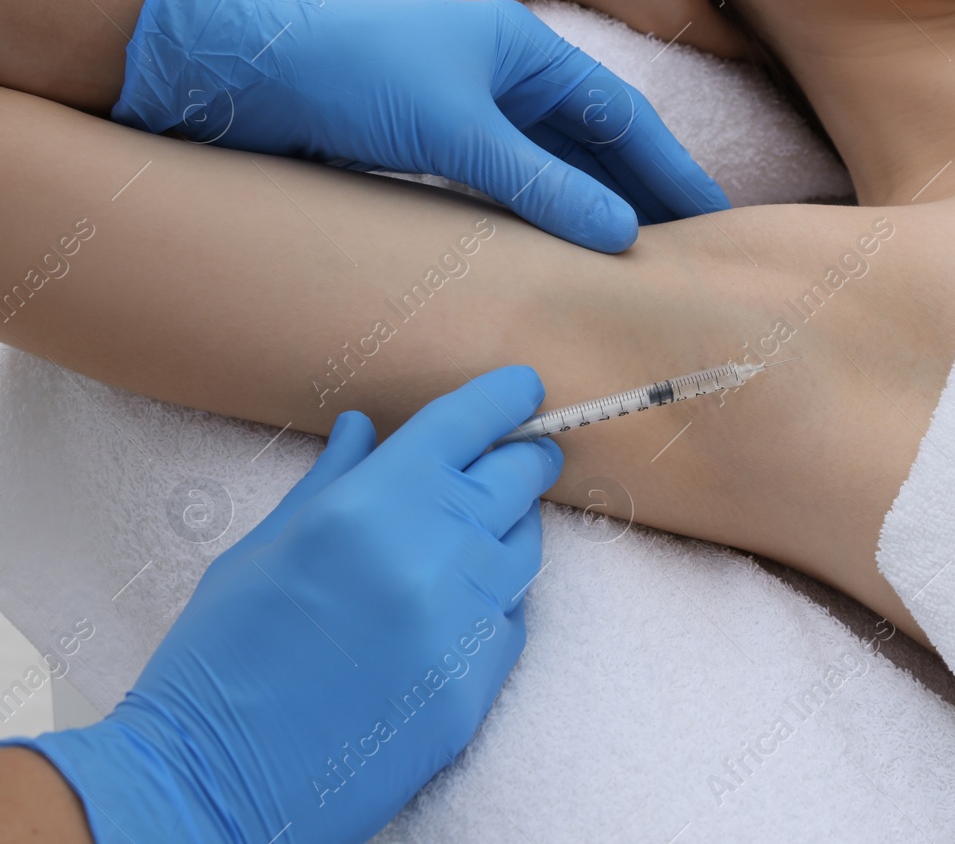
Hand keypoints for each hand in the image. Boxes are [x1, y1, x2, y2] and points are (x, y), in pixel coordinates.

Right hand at [8, 367, 560, 843]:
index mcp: (370, 507)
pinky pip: (510, 619)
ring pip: (525, 547)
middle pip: (519, 477)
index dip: (504, 396)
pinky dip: (490, 602)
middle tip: (515, 455)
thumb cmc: (222, 659)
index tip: (525, 386)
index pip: (466, 425)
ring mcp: (464, 624)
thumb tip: (368, 428)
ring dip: (505, 530)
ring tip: (464, 538)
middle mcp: (432, 556)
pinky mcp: (479, 685)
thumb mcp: (261, 551)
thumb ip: (333, 481)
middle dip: (520, 458)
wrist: (214, 783)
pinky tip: (447, 611)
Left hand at [112, 0, 730, 251]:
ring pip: (556, 167)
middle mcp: (507, 75)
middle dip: (644, 193)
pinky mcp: (436, 145)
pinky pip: (513, 186)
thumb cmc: (349, 77)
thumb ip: (542, 185)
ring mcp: (472, 110)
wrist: (239, 74)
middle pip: (597, 142)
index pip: (621, 116)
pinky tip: (563, 253)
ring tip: (640, 263)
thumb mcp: (457, 132)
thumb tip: (623, 236)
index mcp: (525, 49)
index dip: (671, 170)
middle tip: (693, 250)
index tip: (714, 218)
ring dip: (596, 209)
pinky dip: (545, 218)